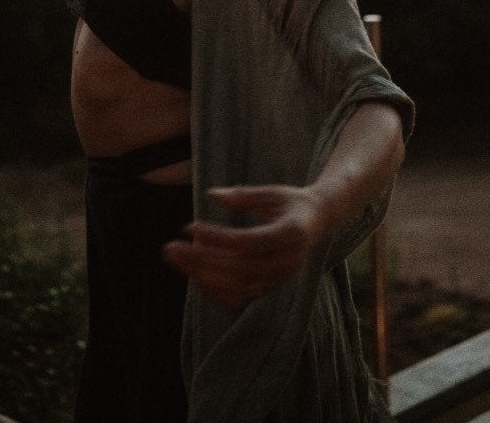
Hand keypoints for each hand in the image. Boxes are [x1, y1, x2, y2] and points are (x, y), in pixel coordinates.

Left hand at [163, 184, 325, 308]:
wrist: (318, 223)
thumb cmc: (292, 202)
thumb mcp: (272, 192)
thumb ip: (243, 196)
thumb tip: (211, 195)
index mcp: (291, 233)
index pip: (247, 243)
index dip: (217, 238)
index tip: (190, 226)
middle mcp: (287, 262)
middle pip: (237, 268)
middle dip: (200, 259)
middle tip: (170, 247)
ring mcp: (279, 279)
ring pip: (236, 287)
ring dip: (202, 275)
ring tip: (177, 258)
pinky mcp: (271, 288)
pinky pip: (239, 297)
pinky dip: (214, 290)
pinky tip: (193, 274)